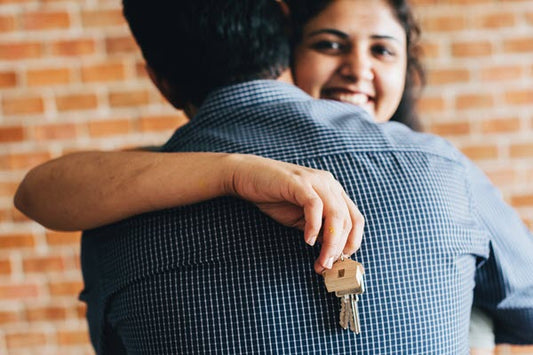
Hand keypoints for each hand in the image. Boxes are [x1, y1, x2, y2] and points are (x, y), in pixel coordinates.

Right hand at [223, 154, 364, 273]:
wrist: (246, 176)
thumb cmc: (273, 197)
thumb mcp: (301, 218)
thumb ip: (319, 230)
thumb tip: (332, 252)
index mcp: (334, 191)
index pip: (356, 219)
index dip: (353, 243)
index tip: (340, 262)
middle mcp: (329, 184)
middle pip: (348, 220)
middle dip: (339, 248)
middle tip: (326, 266)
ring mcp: (315, 181)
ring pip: (336, 215)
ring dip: (331, 243)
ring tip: (321, 260)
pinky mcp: (299, 182)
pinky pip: (315, 206)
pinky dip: (314, 226)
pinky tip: (307, 241)